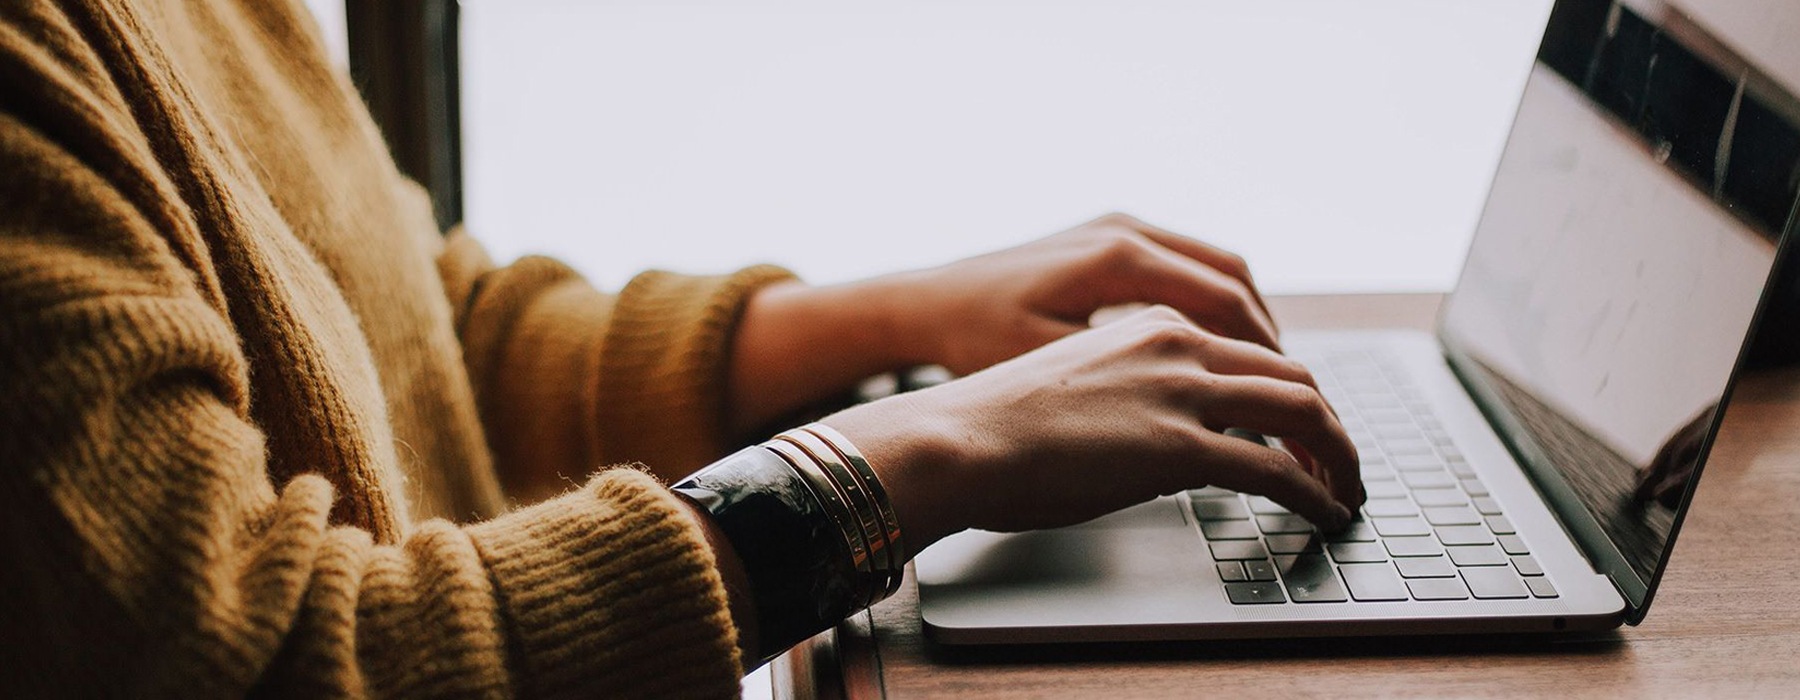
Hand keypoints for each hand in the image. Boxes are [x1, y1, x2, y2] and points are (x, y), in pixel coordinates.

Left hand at [727, 213, 1278, 438]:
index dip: (1269, 360)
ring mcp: (1117, 228)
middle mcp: (1126, 231)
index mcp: (1119, 258)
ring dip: (1248, 321)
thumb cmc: (974, 342)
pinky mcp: (1106, 238)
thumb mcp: (1053, 369)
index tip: (1293, 404)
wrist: (921, 305)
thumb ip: (1131, 385)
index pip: (1227, 305)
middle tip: (1297, 396)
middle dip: (1271, 342)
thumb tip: (1207, 416)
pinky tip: (1217, 350)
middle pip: (1234, 280)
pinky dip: (1214, 305)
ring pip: (1216, 269)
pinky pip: (1185, 266)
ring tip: (1268, 377)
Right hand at [824, 305, 1361, 551]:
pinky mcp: (1179, 446)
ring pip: (1302, 410)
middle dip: (1328, 422)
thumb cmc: (993, 422)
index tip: (1300, 424)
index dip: (1288, 388)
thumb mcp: (1073, 380)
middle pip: (1291, 373)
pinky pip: (1277, 469)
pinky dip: (1314, 491)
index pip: (1249, 347)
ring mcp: (1181, 392)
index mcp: (1150, 323)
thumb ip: (1128, 389)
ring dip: (1337, 454)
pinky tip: (1324, 511)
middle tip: (1340, 460)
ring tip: (1346, 489)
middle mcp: (1176, 343)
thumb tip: (1153, 434)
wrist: (956, 438)